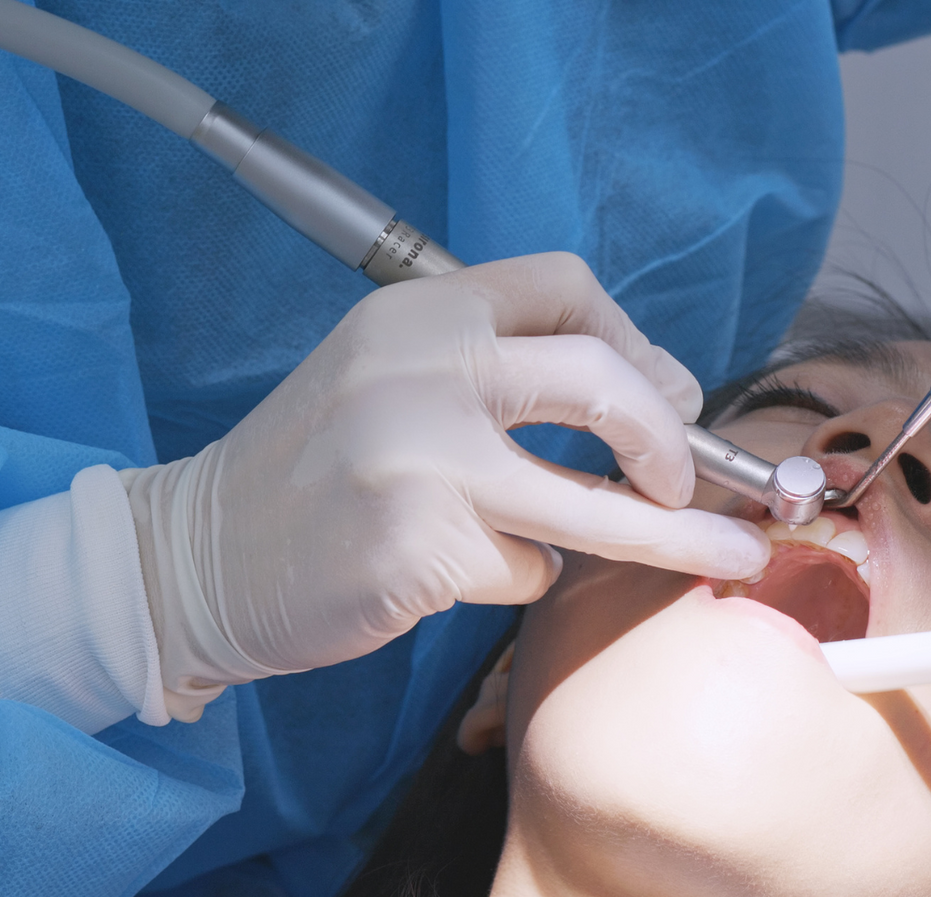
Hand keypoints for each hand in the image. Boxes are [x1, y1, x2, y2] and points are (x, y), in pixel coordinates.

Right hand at [120, 252, 767, 718]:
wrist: (197, 557)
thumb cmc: (311, 473)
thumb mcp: (385, 377)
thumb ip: (490, 369)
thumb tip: (649, 396)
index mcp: (419, 311)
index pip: (566, 286)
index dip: (636, 340)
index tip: (669, 394)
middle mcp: (422, 369)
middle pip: (603, 381)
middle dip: (673, 436)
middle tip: (693, 478)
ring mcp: (422, 459)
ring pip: (595, 500)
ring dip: (675, 535)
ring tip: (733, 557)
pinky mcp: (422, 548)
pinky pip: (530, 569)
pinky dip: (521, 576)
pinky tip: (459, 573)